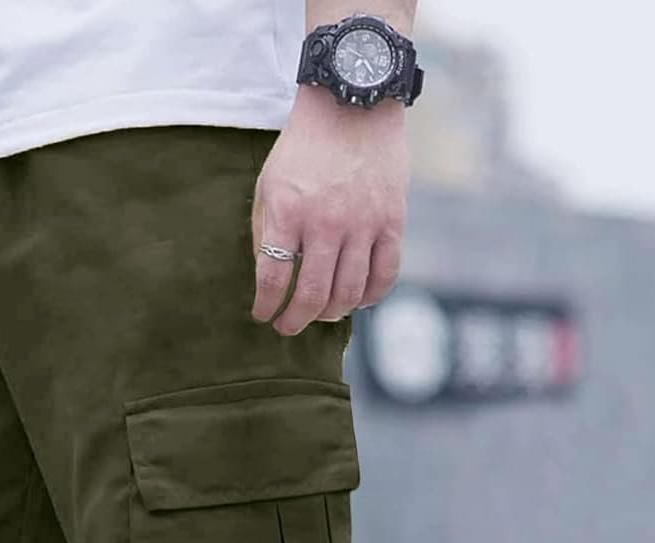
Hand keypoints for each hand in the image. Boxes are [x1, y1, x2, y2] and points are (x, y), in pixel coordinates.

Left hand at [251, 87, 407, 335]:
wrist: (353, 103)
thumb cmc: (305, 148)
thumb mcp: (270, 183)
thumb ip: (267, 232)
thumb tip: (269, 280)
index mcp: (288, 212)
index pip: (273, 279)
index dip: (266, 306)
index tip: (263, 315)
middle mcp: (326, 222)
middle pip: (312, 295)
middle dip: (295, 321)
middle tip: (288, 327)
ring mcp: (363, 223)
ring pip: (349, 292)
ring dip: (331, 313)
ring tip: (321, 314)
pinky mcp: (392, 221)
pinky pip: (385, 275)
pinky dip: (371, 297)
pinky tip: (358, 299)